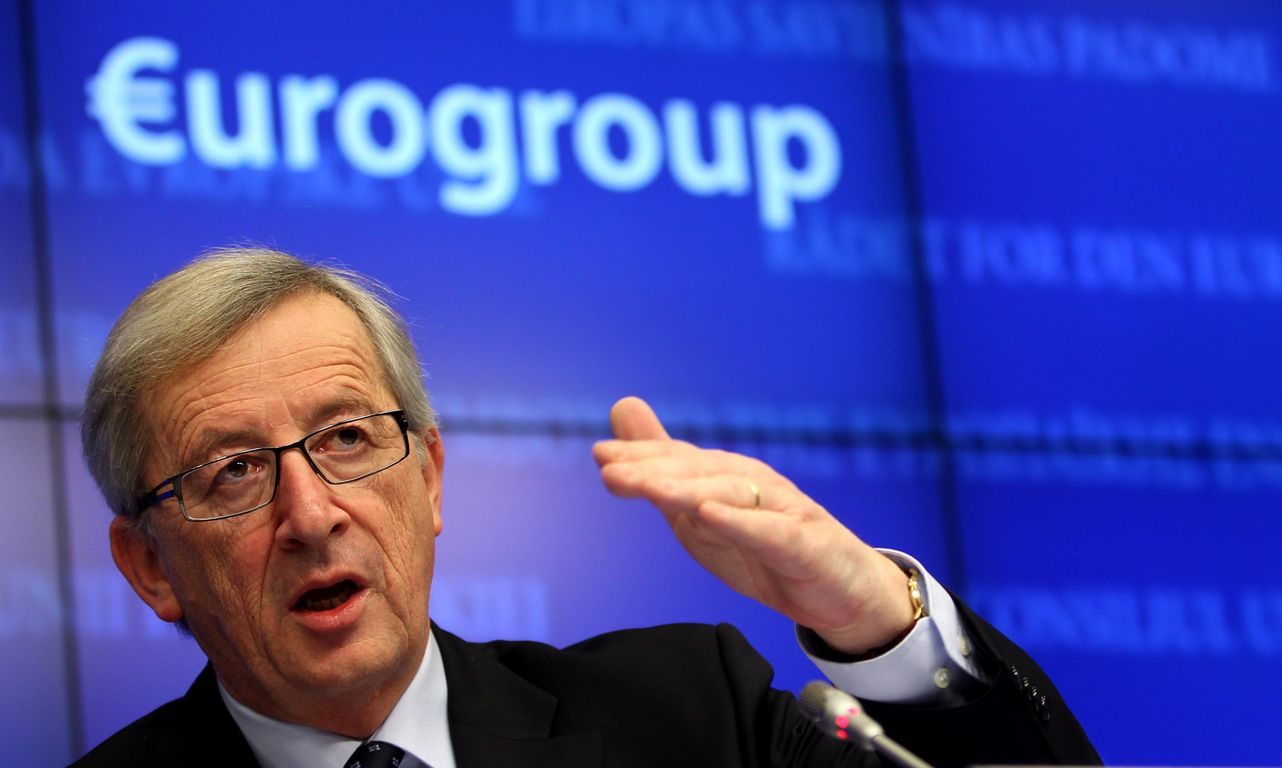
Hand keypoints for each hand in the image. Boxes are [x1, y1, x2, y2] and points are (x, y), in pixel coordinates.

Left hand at [593, 396, 916, 654]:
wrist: (839, 590)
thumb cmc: (764, 546)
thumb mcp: (702, 512)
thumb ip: (662, 467)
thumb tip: (621, 408)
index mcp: (723, 477)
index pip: (676, 461)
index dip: (639, 457)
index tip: (600, 456)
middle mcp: (750, 483)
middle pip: (696, 472)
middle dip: (652, 470)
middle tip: (611, 472)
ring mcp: (779, 510)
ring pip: (728, 494)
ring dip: (687, 490)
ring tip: (651, 490)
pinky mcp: (802, 543)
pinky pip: (769, 531)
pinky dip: (740, 522)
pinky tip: (709, 515)